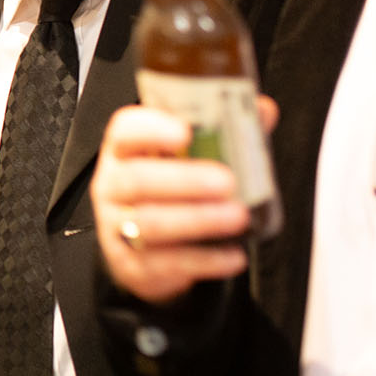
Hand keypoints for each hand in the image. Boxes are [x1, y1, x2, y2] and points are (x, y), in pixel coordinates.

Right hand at [91, 101, 277, 303]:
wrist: (147, 246)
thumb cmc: (169, 190)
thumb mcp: (190, 157)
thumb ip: (224, 132)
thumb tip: (262, 110)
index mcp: (125, 151)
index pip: (125, 131)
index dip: (152, 128)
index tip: (186, 131)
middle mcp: (112, 186)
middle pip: (136, 180)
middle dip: (184, 180)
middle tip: (227, 182)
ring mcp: (117, 227)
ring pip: (149, 224)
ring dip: (198, 220)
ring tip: (237, 217)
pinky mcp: (130, 265)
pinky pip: (163, 264)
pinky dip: (203, 261)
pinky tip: (232, 255)